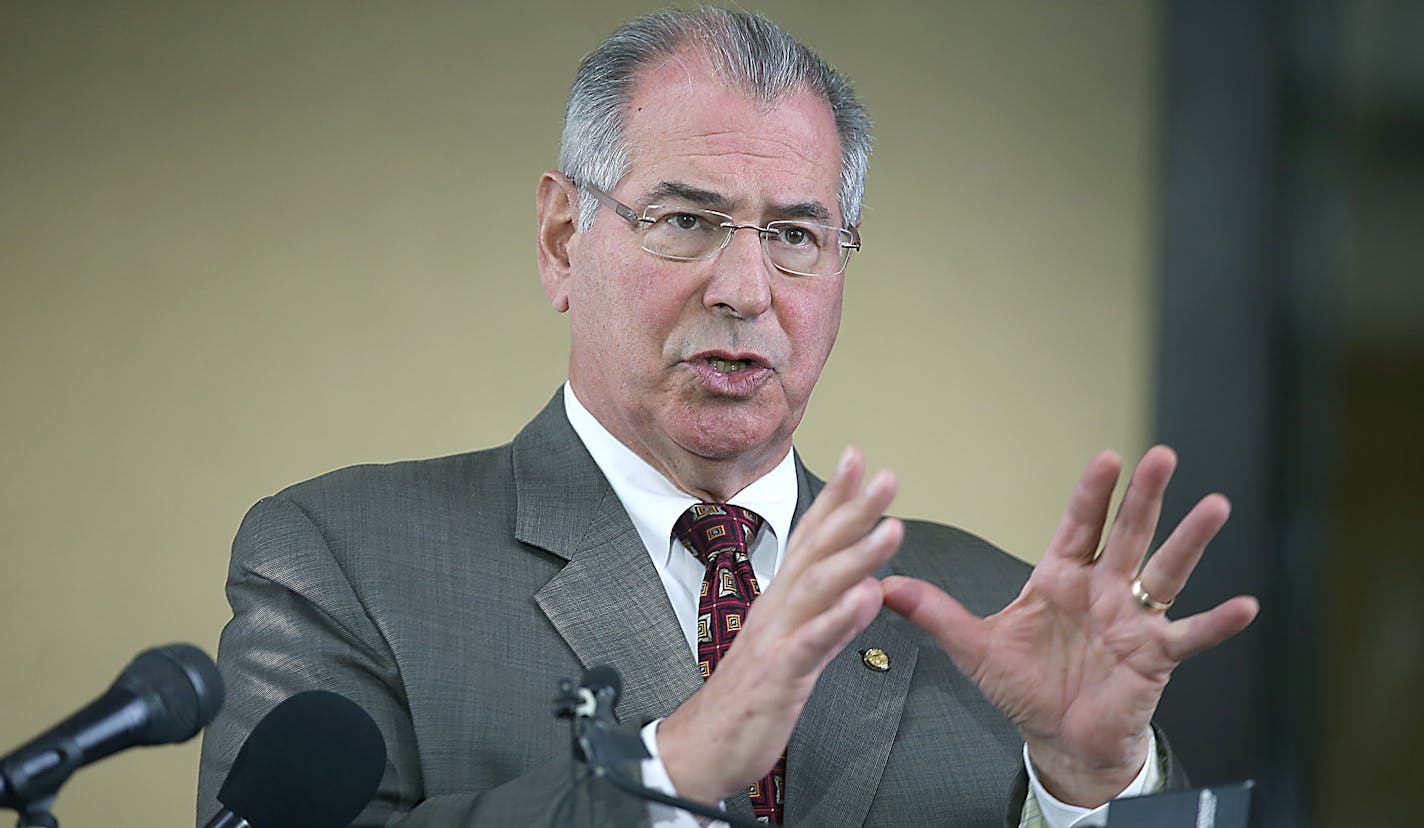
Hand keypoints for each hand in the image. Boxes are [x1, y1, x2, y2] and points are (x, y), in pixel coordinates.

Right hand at [658, 446, 903, 803]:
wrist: (702, 747)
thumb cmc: (747, 696)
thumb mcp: (789, 646)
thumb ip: (826, 613)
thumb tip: (862, 584)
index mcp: (781, 600)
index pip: (810, 537)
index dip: (834, 497)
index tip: (857, 459)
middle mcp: (777, 608)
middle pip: (817, 549)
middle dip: (853, 509)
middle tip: (886, 477)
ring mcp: (776, 638)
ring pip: (818, 587)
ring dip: (856, 554)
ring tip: (891, 528)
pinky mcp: (779, 674)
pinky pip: (812, 642)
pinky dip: (840, 617)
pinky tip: (867, 597)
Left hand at [882, 446, 1257, 806]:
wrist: (1058, 738)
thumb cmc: (1026, 687)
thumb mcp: (975, 648)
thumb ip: (936, 614)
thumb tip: (887, 585)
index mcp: (1061, 578)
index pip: (1079, 525)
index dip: (1093, 494)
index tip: (1106, 459)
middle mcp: (1102, 590)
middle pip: (1127, 534)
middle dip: (1144, 497)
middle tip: (1162, 456)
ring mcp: (1132, 621)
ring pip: (1164, 572)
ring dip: (1189, 541)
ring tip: (1215, 506)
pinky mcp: (1154, 657)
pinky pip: (1189, 636)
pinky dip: (1216, 622)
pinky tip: (1245, 605)